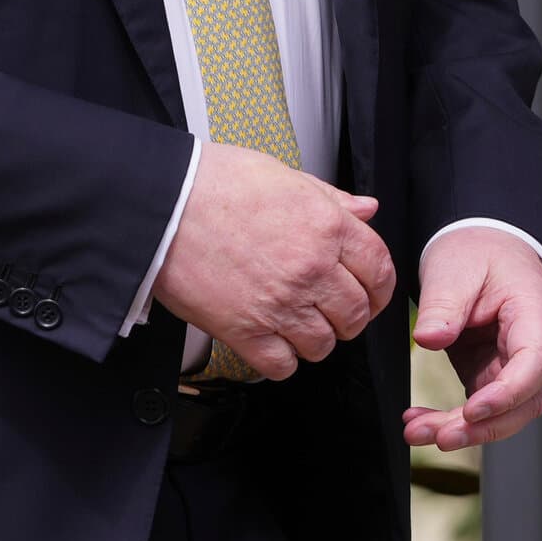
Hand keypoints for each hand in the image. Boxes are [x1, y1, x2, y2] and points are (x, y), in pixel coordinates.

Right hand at [150, 141, 395, 380]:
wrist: (160, 202)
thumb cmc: (214, 182)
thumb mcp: (281, 174)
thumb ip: (329, 197)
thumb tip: (366, 209)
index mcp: (325, 225)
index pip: (380, 270)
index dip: (379, 287)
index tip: (369, 292)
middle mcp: (311, 268)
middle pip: (357, 314)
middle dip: (346, 315)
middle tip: (327, 308)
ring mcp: (280, 303)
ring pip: (323, 345)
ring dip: (313, 337)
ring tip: (292, 320)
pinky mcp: (246, 331)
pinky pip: (284, 366)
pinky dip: (281, 359)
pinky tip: (268, 337)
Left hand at [403, 230, 541, 450]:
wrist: (483, 246)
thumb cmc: (477, 252)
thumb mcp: (455, 266)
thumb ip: (444, 303)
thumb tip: (428, 339)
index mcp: (537, 315)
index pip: (535, 363)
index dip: (508, 393)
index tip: (472, 409)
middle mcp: (537, 347)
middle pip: (522, 401)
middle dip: (482, 426)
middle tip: (439, 437)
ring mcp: (516, 365)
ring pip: (502, 413)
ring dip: (462, 430)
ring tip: (418, 433)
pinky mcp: (493, 374)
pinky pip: (480, 406)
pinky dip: (452, 419)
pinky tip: (420, 423)